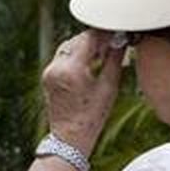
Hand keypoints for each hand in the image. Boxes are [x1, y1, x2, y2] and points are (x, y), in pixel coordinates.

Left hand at [41, 29, 122, 156]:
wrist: (69, 137)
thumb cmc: (92, 117)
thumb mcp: (109, 87)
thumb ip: (115, 60)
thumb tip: (122, 42)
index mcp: (71, 70)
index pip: (88, 39)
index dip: (104, 34)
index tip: (117, 34)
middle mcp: (56, 67)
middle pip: (77, 40)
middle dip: (95, 39)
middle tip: (113, 42)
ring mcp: (49, 71)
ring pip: (69, 46)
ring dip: (85, 46)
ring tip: (103, 53)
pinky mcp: (48, 75)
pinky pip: (63, 56)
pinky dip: (76, 55)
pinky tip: (90, 61)